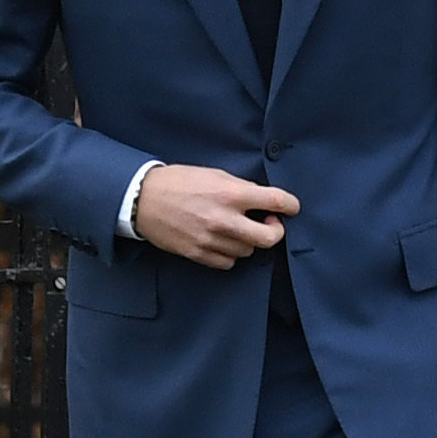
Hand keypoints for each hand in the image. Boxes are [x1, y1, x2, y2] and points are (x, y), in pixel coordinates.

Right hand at [134, 164, 300, 268]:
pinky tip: (222, 240)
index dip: (291, 205)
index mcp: (231, 194)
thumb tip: (263, 202)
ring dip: (248, 240)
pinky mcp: (199, 254)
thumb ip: (241, 188)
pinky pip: (229, 262)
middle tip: (268, 222)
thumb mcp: (214, 175)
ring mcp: (212, 240)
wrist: (144, 199)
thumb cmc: (179, 182)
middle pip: (270, 238)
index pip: (276, 202)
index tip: (291, 207)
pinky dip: (230, 253)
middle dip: (275, 230)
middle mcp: (224, 219)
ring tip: (236, 228)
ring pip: (249, 251)